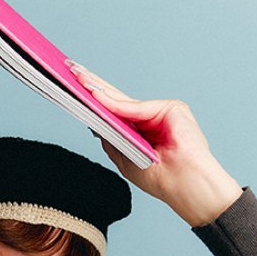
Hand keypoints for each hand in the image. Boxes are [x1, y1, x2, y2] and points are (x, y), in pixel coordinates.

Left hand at [62, 62, 243, 226]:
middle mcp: (150, 118)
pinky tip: (98, 98)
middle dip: (94, 86)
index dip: (95, 100)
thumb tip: (93, 123)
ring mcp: (161, 111)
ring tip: (79, 80)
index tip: (73, 87)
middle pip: (118, 100)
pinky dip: (117, 105)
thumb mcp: (125, 159)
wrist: (184, 185)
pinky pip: (138, 107)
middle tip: (72, 71)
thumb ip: (111, 139)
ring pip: (125, 101)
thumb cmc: (160, 178)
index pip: (114, 112)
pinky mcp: (172, 108)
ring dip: (100, 90)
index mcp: (141, 132)